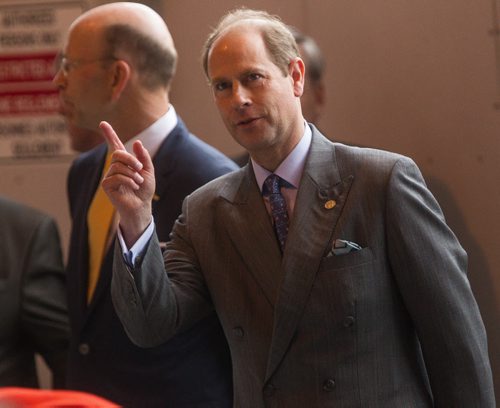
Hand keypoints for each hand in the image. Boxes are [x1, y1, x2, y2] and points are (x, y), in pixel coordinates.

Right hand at [100, 121, 154, 245]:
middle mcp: (115, 167)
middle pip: (117, 154)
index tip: (103, 123)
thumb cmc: (145, 190)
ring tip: (139, 183)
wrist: (142, 207)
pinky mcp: (106, 186)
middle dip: (131, 160)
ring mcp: (109, 176)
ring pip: (117, 166)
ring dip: (132, 174)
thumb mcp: (148, 171)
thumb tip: (137, 142)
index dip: (109, 134)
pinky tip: (134, 187)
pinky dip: (128, 181)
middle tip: (140, 169)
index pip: (115, 145)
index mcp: (125, 162)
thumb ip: (143, 157)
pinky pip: (115, 177)